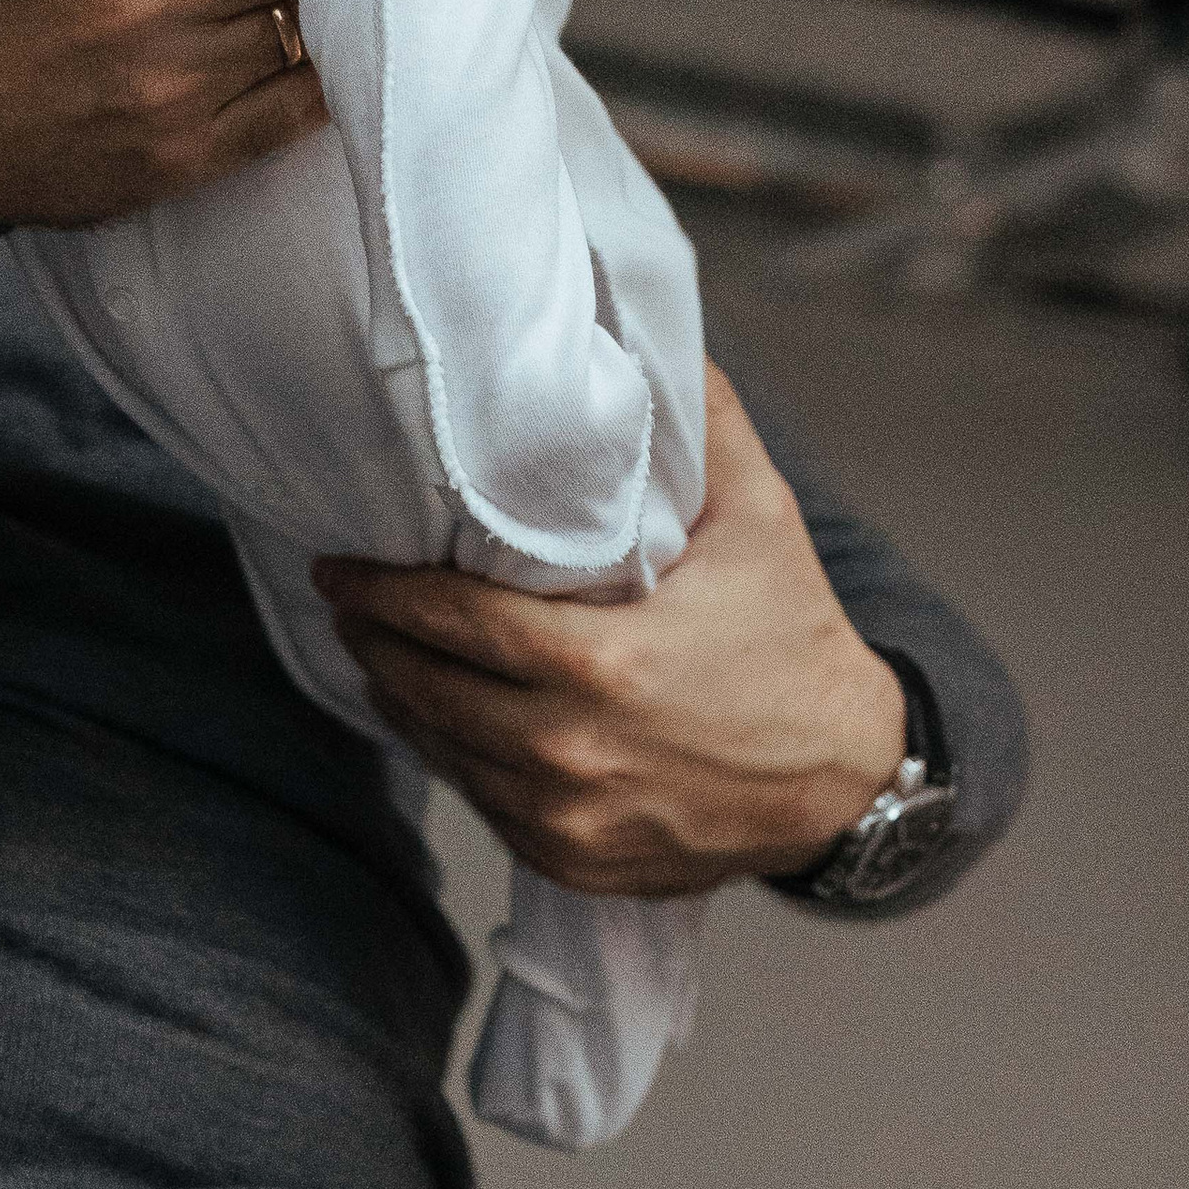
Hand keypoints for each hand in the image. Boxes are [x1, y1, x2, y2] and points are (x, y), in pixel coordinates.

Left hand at [313, 366, 907, 896]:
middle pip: (425, 690)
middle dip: (374, 642)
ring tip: (378, 653)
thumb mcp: (759, 517)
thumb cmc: (794, 639)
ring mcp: (567, 818)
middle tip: (348, 602)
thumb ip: (699, 420)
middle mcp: (569, 751)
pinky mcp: (573, 860)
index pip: (449, 622)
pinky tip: (440, 721)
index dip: (383, 591)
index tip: (343, 566)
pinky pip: (483, 804)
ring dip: (402, 700)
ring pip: (444, 752)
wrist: (845, 778)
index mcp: (600, 666)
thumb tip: (646, 327)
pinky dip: (455, 759)